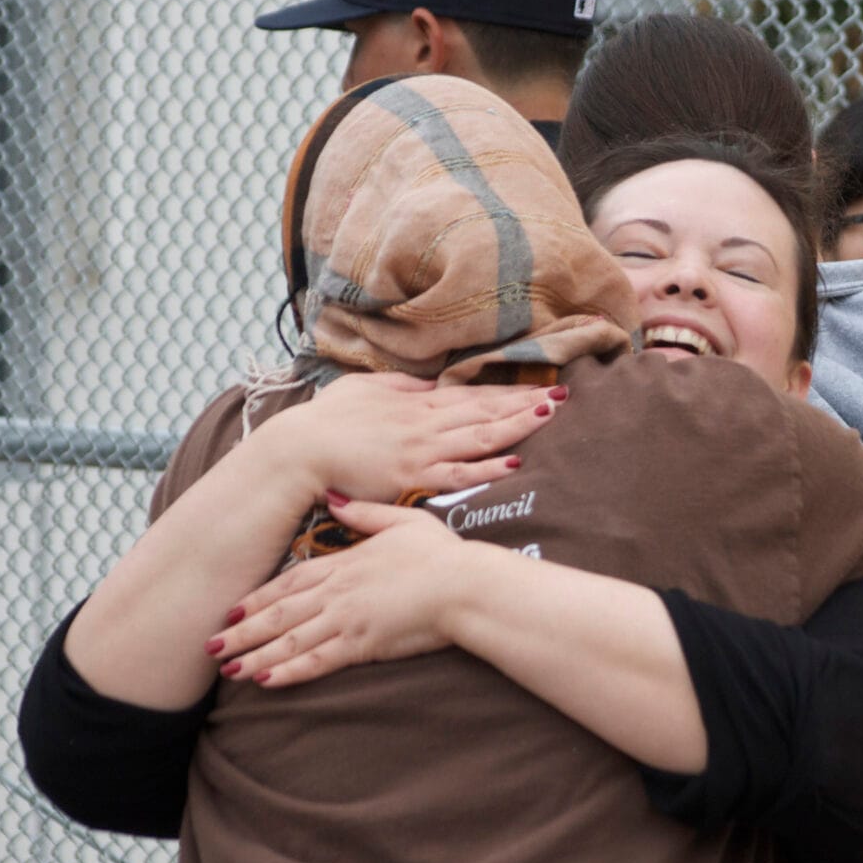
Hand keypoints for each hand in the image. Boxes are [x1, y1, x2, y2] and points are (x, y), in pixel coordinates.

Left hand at [208, 501, 483, 684]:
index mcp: (345, 564)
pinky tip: (265, 681)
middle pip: (279, 613)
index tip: (232, 610)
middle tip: (211, 646)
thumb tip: (334, 499)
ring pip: (290, 640)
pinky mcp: (362, 644)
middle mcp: (337, 592)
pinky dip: (288, 672)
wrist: (466, 585)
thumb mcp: (402, 521)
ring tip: (227, 671)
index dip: (258, 598)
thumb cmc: (442, 555)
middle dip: (243, 632)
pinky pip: (317, 661)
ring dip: (255, 656)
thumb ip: (364, 514)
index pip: (290, 581)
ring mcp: (347, 618)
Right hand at [253, 374, 565, 505]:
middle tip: (563, 396)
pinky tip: (513, 463)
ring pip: (480, 436)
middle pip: (485, 411)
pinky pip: (457, 473)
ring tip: (549, 417)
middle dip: (526, 403)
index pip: (473, 395)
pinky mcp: (412, 477)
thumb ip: (401, 389)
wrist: (299, 451)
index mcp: (417, 403)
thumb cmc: (326, 421)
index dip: (510, 390)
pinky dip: (486, 468)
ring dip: (517, 426)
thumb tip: (430, 385)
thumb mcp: (366, 390)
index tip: (541, 385)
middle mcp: (425, 423)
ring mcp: (421, 450)